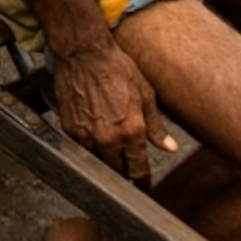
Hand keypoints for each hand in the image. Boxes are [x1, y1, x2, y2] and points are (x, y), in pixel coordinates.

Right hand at [51, 40, 178, 181]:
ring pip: (98, 163)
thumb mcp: (145, 94)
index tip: (143, 186)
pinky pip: (82, 149)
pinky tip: (95, 139)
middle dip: (124, 175)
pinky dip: (90, 148)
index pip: (137, 170)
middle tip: (129, 173)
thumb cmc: (117, 69)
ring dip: (106, 163)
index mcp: (132, 131)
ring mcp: (86, 136)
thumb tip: (170, 148)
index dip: (142, 181)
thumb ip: (156, 126)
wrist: (84, 54)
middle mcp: (108, 138)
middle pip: (117, 171)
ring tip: (112, 157)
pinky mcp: (69, 130)